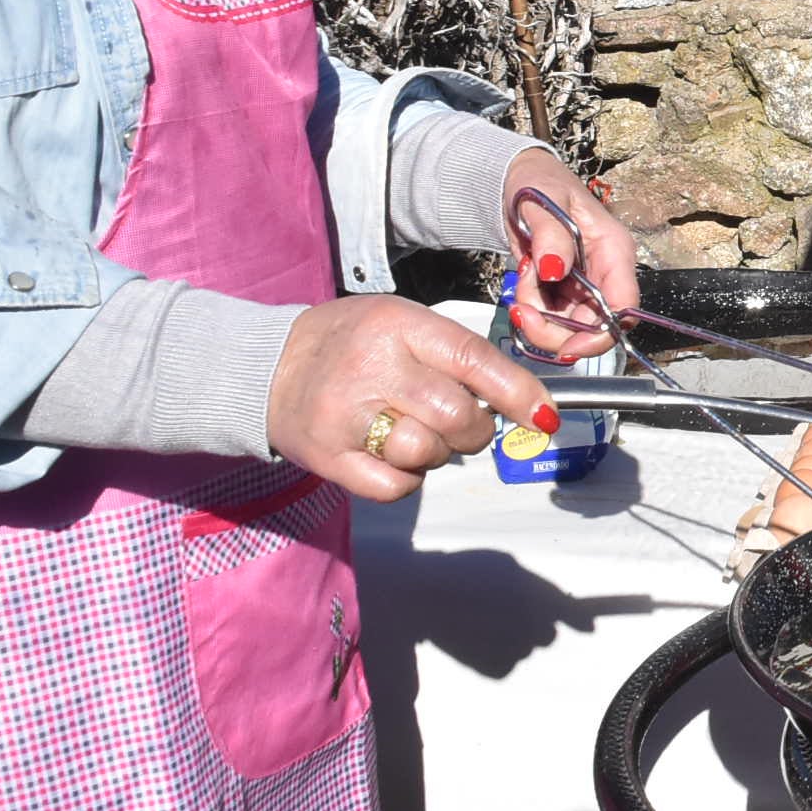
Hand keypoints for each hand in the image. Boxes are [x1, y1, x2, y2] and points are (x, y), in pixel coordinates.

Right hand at [267, 296, 552, 503]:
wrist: (266, 367)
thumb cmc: (350, 344)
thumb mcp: (401, 324)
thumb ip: (455, 355)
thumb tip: (521, 400)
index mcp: (397, 326)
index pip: (473, 360)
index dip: (518, 392)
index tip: (545, 415)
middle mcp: (372, 369)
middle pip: (456, 416)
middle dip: (475, 430)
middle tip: (463, 425)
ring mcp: (346, 416)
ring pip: (427, 453)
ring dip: (438, 453)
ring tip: (416, 433)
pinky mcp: (328, 458)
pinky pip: (396, 486)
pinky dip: (408, 478)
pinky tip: (393, 455)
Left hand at [503, 150, 638, 359]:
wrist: (517, 182)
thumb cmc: (538, 184)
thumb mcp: (542, 202)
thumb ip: (551, 235)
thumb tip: (555, 270)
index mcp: (613, 251)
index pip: (624, 307)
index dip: (601, 334)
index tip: (567, 346)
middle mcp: (605, 274)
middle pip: (594, 328)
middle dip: (555, 330)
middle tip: (521, 311)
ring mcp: (585, 285)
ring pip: (569, 328)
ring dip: (539, 317)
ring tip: (521, 282)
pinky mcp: (565, 292)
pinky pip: (551, 317)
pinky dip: (532, 310)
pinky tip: (523, 283)